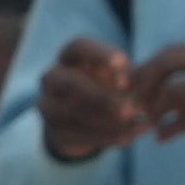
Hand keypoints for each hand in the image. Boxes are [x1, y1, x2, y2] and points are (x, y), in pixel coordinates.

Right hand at [31, 36, 142, 158]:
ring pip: (71, 113)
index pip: (78, 47)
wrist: (86, 119)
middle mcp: (52, 77)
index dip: (100, 54)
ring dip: (106, 121)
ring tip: (136, 125)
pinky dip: (103, 137)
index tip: (124, 63)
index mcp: (70, 56)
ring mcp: (48, 104)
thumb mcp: (121, 78)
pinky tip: (127, 138)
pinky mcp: (53, 130)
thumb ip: (130, 78)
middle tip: (130, 109)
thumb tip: (135, 87)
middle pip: (70, 82)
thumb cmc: (109, 87)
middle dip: (102, 97)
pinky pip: (75, 135)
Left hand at [130, 34, 184, 146]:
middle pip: (168, 63)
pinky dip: (172, 129)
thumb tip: (165, 89)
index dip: (145, 70)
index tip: (131, 89)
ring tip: (147, 123)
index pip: (171, 51)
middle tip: (133, 107)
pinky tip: (163, 137)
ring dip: (154, 109)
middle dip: (142, 86)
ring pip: (178, 90)